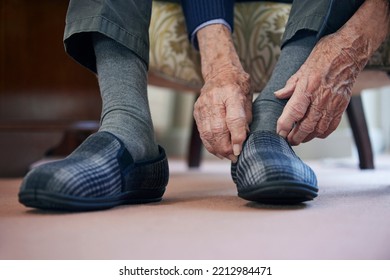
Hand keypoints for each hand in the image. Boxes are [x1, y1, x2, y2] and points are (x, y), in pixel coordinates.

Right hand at [195, 24, 251, 161]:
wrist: (219, 71)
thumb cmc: (238, 85)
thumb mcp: (248, 97)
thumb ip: (246, 118)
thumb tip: (243, 139)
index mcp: (231, 93)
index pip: (233, 119)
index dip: (236, 137)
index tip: (239, 150)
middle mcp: (214, 99)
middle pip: (218, 129)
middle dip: (226, 148)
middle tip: (235, 157)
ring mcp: (203, 105)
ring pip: (208, 134)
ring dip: (218, 149)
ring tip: (228, 157)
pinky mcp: (197, 111)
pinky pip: (202, 133)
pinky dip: (210, 144)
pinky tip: (218, 151)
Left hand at [275, 0, 389, 145]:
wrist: (351, 50)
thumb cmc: (326, 54)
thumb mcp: (303, 67)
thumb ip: (291, 85)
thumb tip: (278, 95)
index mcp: (308, 87)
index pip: (293, 112)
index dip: (285, 125)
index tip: (279, 133)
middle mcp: (321, 97)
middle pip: (306, 125)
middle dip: (295, 137)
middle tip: (287, 140)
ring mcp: (333, 103)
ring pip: (319, 129)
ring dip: (307, 137)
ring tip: (299, 139)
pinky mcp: (342, 105)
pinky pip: (332, 125)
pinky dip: (322, 133)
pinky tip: (315, 133)